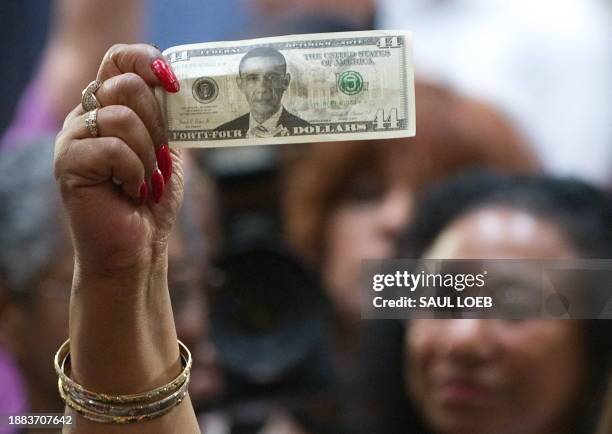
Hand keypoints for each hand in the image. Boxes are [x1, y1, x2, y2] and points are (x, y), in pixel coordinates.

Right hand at [54, 44, 180, 278]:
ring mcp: (73, 137)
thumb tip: (185, 85)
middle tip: (159, 157)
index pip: (119, 58)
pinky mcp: (68, 162)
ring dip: (147, 153)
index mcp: (109, 106)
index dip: (146, 60)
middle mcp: (86, 115)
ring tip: (144, 180)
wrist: (136, 247)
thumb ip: (169, 116)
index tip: (173, 84)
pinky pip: (113, 147)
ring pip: (121, 116)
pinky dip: (134, 171)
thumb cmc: (151, 199)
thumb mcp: (168, 149)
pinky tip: (130, 189)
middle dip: (157, 123)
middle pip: (125, 84)